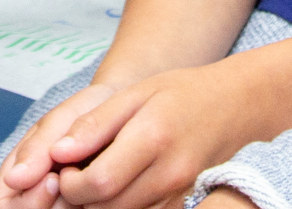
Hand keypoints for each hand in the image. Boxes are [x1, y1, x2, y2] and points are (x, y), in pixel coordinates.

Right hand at [0, 81, 122, 208]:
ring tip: (95, 180)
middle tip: (78, 180)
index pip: (4, 207)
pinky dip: (98, 206)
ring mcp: (65, 205)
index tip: (54, 179)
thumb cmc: (92, 110)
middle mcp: (38, 196)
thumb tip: (14, 179)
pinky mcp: (91, 207)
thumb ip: (38, 147)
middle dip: (56, 206)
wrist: (131, 111)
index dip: (27, 203)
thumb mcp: (63, 118)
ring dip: (78, 207)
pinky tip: (110, 190)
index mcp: (20, 173)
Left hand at [46, 61, 268, 208]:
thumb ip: (95, 124)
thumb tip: (58, 152)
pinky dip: (119, 207)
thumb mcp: (133, 94)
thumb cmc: (179, 93)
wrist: (232, 106)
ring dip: (97, 205)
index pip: (98, 182)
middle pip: (106, 208)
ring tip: (94, 176)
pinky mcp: (179, 205)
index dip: (70, 182)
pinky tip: (115, 185)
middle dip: (78, 197)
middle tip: (74, 173)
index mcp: (153, 138)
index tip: (64, 165)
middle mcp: (168, 173)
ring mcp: (177, 194)